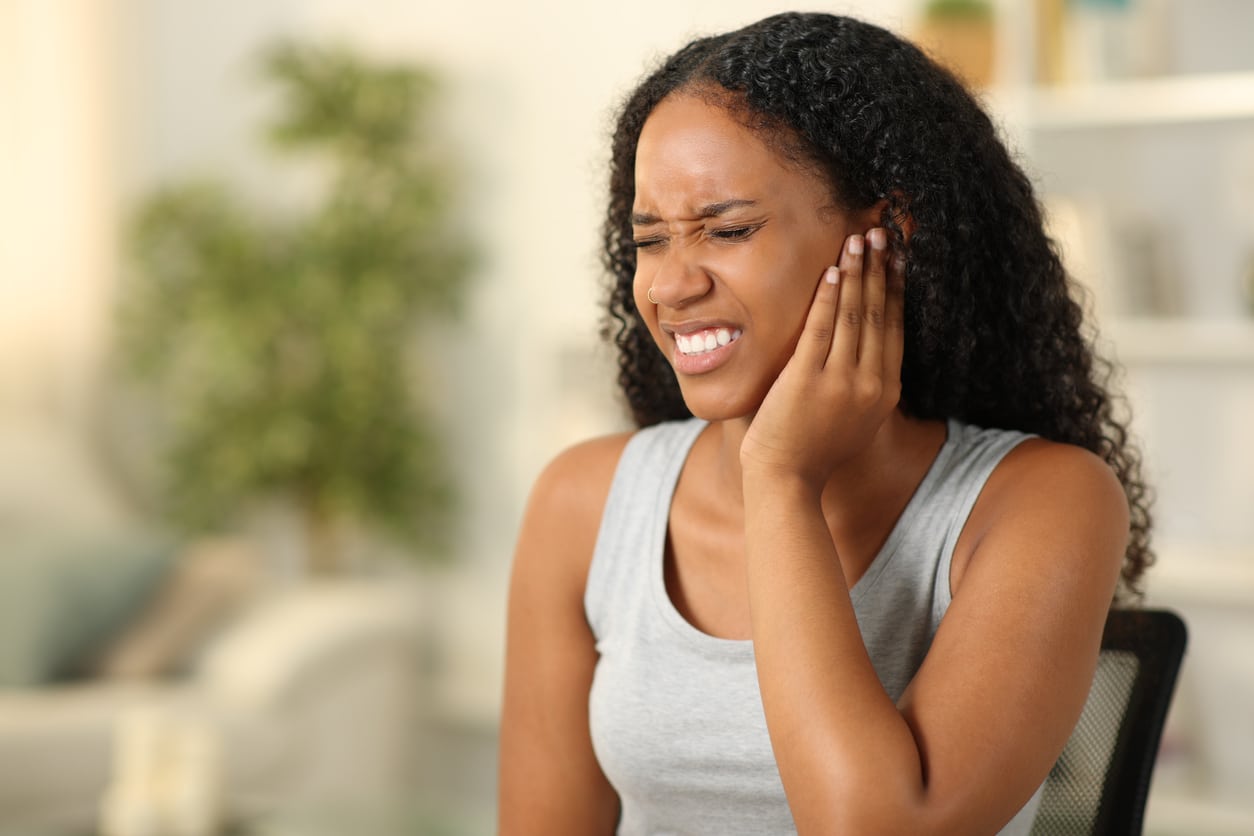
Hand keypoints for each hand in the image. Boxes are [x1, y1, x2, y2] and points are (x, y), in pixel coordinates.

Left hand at [739, 228, 905, 491]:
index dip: (896, 289)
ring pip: (855, 315)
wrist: (787, 480)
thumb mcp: (856, 421)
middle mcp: (870, 384)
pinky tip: (832, 271)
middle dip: (881, 269)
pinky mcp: (808, 379)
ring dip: (858, 272)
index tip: (897, 259)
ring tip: (859, 239)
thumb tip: (870, 358)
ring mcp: (840, 382)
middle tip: (882, 233)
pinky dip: (829, 297)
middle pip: (880, 314)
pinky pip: (822, 328)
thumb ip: (866, 388)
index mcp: (885, 392)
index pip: (895, 328)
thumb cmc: (814, 452)